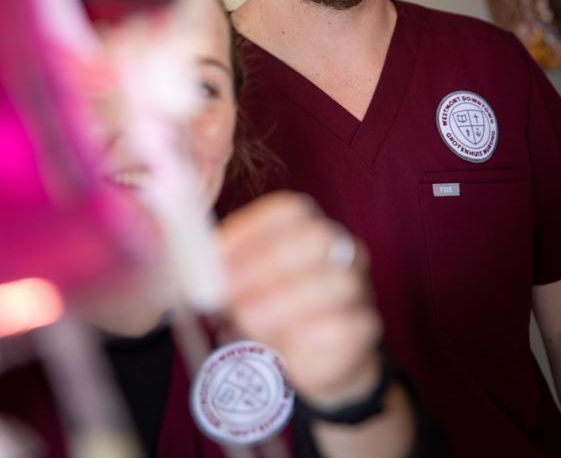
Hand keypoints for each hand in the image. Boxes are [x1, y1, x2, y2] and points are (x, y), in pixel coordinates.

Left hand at [217, 191, 381, 406]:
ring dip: (283, 303)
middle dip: (266, 263)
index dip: (249, 229)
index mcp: (306, 226)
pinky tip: (282, 347)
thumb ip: (221, 272)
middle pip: (317, 238)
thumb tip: (187, 272)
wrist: (318, 357)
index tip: (214, 257)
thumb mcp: (243, 286)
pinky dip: (308, 338)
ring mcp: (357, 286)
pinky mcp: (365, 327)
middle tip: (228, 292)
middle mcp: (339, 248)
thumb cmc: (272, 309)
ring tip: (248, 321)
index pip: (288, 210)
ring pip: (335, 283)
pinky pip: (345, 327)